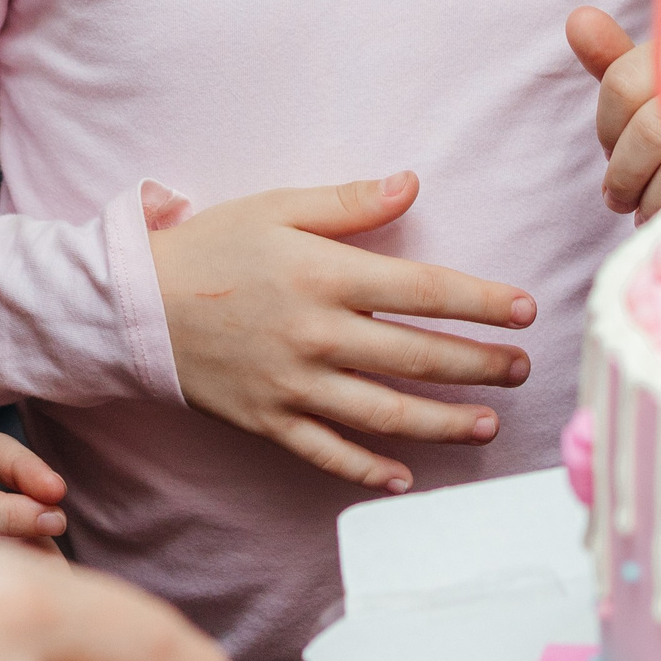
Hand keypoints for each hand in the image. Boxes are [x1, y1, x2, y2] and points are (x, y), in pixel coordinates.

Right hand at [149, 173, 532, 492]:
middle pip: (417, 356)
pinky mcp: (270, 422)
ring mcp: (294, 386)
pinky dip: (370, 470)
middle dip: (480, 364)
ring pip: (386, 414)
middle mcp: (316, 335)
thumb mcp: (277, 207)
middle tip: (523, 367)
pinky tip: (407, 477)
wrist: (136, 304)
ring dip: (446, 422)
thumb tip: (412, 183)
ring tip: (490, 422)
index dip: (481, 301)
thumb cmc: (212, 247)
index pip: (424, 291)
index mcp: (323, 275)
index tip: (524, 308)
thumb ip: (349, 202)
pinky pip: (329, 455)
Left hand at [567, 9, 660, 219]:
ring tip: (647, 210)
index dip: (607, 130)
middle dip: (624, 174)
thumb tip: (577, 20)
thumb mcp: (654, 89)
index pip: (622, 83)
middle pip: (649, 128)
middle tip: (621, 196)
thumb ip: (613, 60)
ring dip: (650, 201)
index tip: (613, 152)